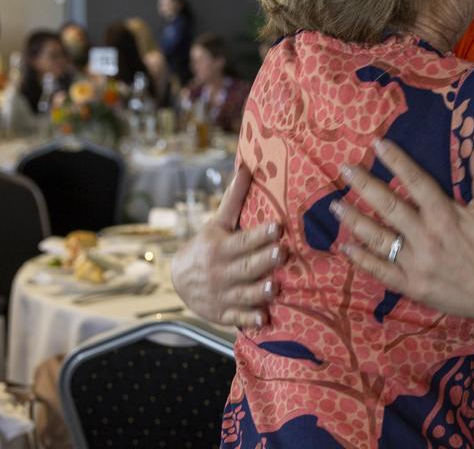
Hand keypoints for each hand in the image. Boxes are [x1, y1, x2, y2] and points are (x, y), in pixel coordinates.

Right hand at [170, 165, 285, 327]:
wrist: (179, 280)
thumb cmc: (208, 245)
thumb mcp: (218, 223)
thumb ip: (234, 199)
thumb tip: (248, 166)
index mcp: (221, 248)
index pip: (243, 240)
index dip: (260, 235)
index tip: (278, 227)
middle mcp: (221, 272)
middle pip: (246, 267)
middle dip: (264, 260)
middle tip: (282, 253)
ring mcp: (222, 294)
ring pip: (243, 293)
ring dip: (259, 292)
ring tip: (275, 286)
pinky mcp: (224, 313)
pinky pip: (237, 318)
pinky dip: (249, 320)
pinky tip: (264, 320)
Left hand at [334, 138, 473, 324]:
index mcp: (445, 214)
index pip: (415, 181)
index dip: (396, 161)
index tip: (377, 144)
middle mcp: (425, 235)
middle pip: (388, 205)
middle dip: (364, 185)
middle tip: (345, 169)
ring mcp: (415, 262)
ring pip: (377, 237)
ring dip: (354, 220)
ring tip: (334, 205)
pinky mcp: (410, 284)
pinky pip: (379, 270)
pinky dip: (361, 258)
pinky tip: (345, 246)